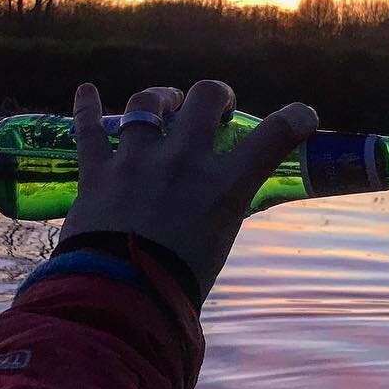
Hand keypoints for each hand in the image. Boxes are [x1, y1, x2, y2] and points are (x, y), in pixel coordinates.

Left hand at [59, 80, 318, 301]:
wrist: (120, 297)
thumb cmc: (177, 284)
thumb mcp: (219, 243)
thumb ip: (221, 212)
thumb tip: (220, 205)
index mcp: (223, 184)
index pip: (273, 137)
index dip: (294, 119)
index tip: (302, 115)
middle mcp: (183, 160)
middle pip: (205, 97)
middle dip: (216, 95)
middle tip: (217, 104)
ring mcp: (136, 159)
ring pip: (146, 103)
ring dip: (159, 97)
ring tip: (164, 101)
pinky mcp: (97, 170)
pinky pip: (88, 129)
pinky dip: (87, 107)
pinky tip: (86, 91)